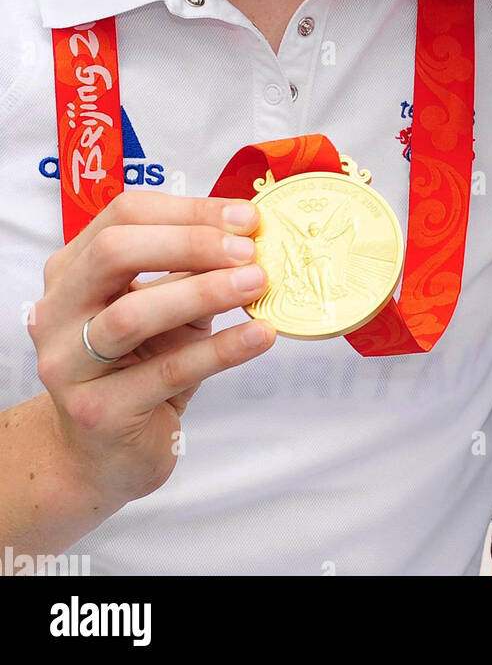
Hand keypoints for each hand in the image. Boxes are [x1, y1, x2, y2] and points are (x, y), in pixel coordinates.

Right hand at [29, 190, 275, 510]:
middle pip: (115, 253)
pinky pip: (168, 371)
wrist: (103, 454)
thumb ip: (193, 271)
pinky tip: (260, 334)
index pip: (124, 215)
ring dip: (205, 291)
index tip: (245, 217)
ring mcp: (70, 364)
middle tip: (248, 251)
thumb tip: (251, 235)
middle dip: (190, 243)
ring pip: (134, 314)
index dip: (189, 210)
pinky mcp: (98, 412)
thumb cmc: (141, 367)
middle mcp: (58, 312)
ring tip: (258, 283)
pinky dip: (221, 348)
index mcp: (72, 271)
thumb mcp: (167, 308)